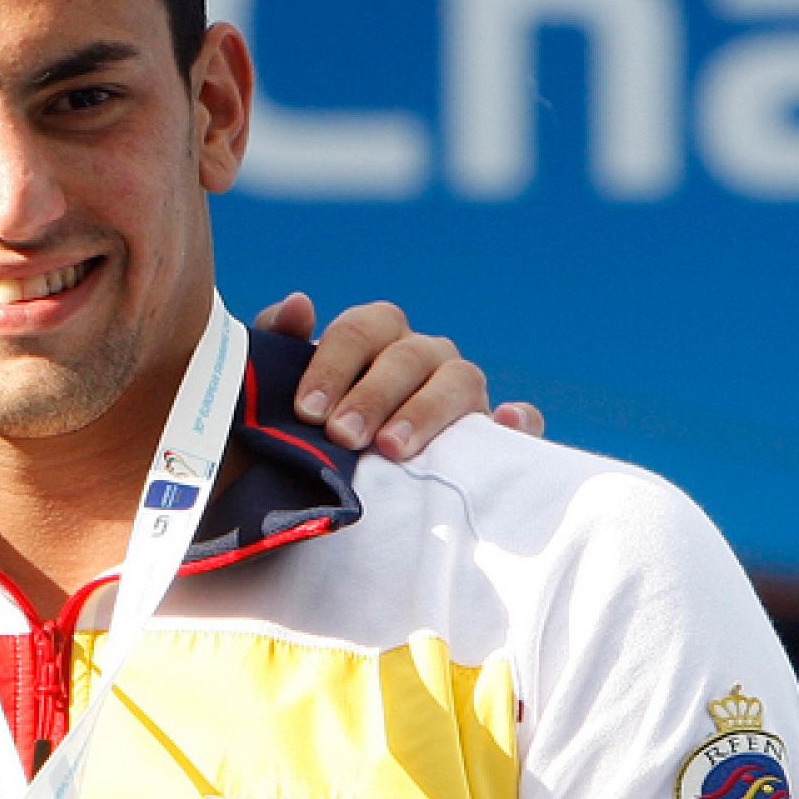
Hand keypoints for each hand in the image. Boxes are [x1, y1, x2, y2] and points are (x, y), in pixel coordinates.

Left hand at [255, 292, 545, 460]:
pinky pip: (520, 421)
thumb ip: (278, 344)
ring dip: (426, 410)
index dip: (333, 364)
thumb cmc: (307, 434)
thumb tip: (298, 305)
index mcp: (376, 340)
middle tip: (342, 436)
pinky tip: (502, 424)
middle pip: (408, 356)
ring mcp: (462, 394)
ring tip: (392, 448)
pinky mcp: (492, 437)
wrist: (333, 493)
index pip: (362, 329)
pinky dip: (518, 419)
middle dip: (372, 394)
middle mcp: (423, 358)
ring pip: (459, 380)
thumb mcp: (279, 392)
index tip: (306, 411)